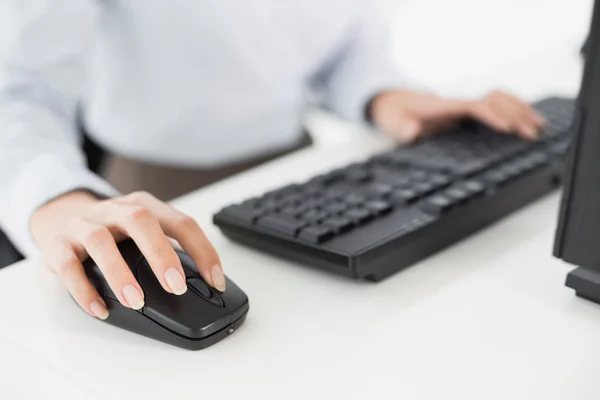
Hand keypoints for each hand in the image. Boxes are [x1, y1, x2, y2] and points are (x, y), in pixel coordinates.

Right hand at [30, 190, 224, 319]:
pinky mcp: (58, 244)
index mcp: (144, 205)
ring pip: (100, 241)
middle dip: (161, 254)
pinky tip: (100, 309)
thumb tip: (202, 281)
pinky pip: (68, 265)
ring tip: (136, 301)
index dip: (202, 251)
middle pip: (141, 220)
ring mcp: (84, 224)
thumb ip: (168, 248)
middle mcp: (115, 210)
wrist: (61, 215)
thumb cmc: (114, 229)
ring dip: (120, 272)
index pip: (180, 222)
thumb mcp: (143, 230)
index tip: (215, 280)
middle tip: (176, 287)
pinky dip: (83, 289)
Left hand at [368, 90, 545, 142]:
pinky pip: (496, 104)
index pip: (474, 106)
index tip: (508, 129)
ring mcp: (464, 104)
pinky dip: (515, 108)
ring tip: (539, 126)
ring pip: (499, 99)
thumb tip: (413, 130)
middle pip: (493, 101)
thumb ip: (403, 128)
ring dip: (520, 109)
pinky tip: (527, 120)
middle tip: (531, 134)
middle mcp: (458, 102)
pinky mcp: (467, 110)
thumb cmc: (394, 115)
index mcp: (443, 106)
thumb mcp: (393, 124)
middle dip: (515, 115)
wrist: (392, 103)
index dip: (492, 115)